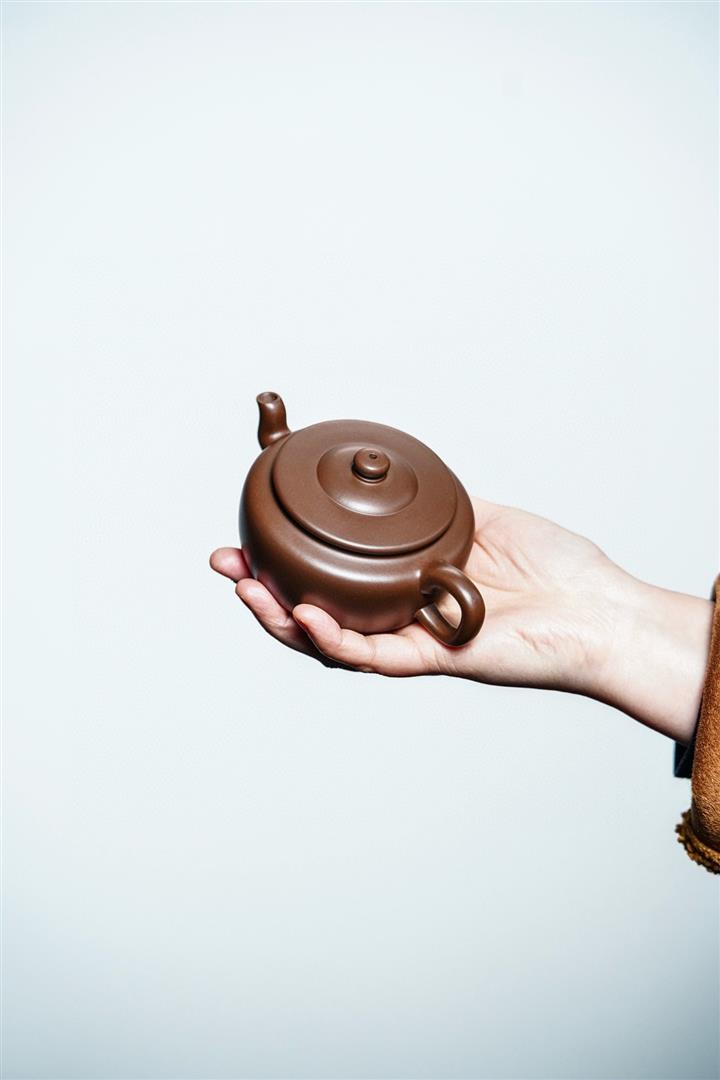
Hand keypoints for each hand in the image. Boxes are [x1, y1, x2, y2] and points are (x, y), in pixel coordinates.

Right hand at [210, 498, 712, 743]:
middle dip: (264, 590)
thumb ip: (437, 506)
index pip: (335, 576)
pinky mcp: (435, 658)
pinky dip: (335, 639)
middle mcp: (403, 616)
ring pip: (332, 639)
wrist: (601, 609)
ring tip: (246, 588)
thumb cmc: (557, 568)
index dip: (289, 561)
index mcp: (408, 584)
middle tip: (225, 562)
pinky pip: (372, 654)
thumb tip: (399, 476)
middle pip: (318, 610)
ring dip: (282, 616)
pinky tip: (306, 617)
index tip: (252, 534)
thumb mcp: (483, 515)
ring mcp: (415, 640)